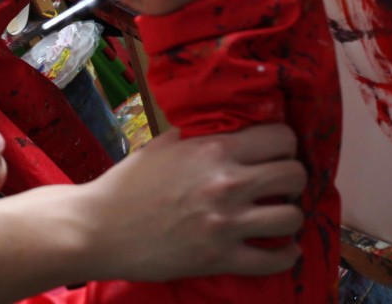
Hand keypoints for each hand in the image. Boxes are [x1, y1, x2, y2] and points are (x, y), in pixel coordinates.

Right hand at [76, 123, 304, 281]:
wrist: (98, 228)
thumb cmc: (124, 185)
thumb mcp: (159, 147)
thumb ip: (193, 138)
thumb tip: (214, 130)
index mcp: (212, 150)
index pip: (280, 138)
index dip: (283, 145)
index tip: (276, 154)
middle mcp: (227, 183)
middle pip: (294, 175)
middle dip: (291, 179)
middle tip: (278, 186)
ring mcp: (226, 223)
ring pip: (292, 217)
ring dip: (288, 216)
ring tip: (277, 217)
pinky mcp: (220, 258)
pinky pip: (274, 260)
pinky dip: (284, 255)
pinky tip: (281, 249)